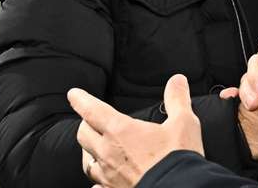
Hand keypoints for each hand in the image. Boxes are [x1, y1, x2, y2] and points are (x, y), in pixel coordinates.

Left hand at [68, 74, 203, 187]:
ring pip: (86, 161)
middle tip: (90, 118)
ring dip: (88, 151)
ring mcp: (108, 176)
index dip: (81, 100)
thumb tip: (177, 81)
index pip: (92, 110)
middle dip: (85, 123)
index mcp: (121, 131)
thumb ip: (177, 99)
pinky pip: (97, 185)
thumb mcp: (183, 123)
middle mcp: (108, 153)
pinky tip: (102, 181)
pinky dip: (98, 180)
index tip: (74, 94)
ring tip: (94, 147)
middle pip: (83, 134)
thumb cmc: (177, 158)